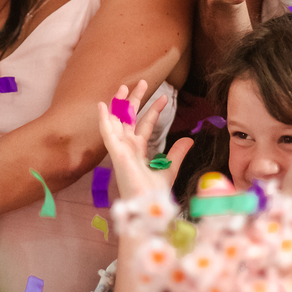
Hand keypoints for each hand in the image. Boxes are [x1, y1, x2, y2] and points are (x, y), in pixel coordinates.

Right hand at [97, 80, 193, 199]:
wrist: (148, 208)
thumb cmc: (153, 195)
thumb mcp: (169, 169)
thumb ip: (176, 154)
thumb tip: (188, 139)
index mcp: (138, 151)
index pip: (145, 125)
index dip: (153, 111)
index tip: (164, 99)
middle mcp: (127, 148)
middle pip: (129, 118)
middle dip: (135, 100)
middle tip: (143, 82)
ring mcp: (120, 150)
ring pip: (117, 121)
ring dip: (118, 104)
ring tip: (123, 86)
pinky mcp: (116, 154)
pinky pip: (107, 134)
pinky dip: (104, 119)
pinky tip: (102, 105)